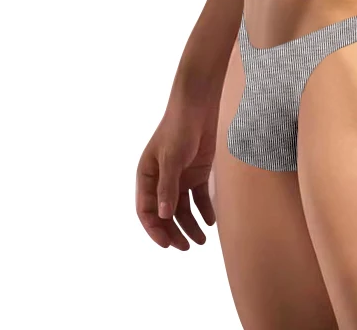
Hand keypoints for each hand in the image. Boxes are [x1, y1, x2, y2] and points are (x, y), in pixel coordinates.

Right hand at [135, 103, 217, 249]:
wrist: (199, 108)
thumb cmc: (178, 130)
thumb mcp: (171, 159)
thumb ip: (167, 188)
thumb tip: (163, 216)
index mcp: (146, 177)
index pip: (146, 211)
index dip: (155, 229)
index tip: (168, 244)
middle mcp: (161, 181)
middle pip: (165, 214)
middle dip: (174, 232)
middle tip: (186, 248)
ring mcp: (179, 178)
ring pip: (183, 209)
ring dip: (191, 225)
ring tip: (202, 241)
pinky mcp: (196, 173)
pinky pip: (198, 197)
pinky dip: (204, 210)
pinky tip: (211, 221)